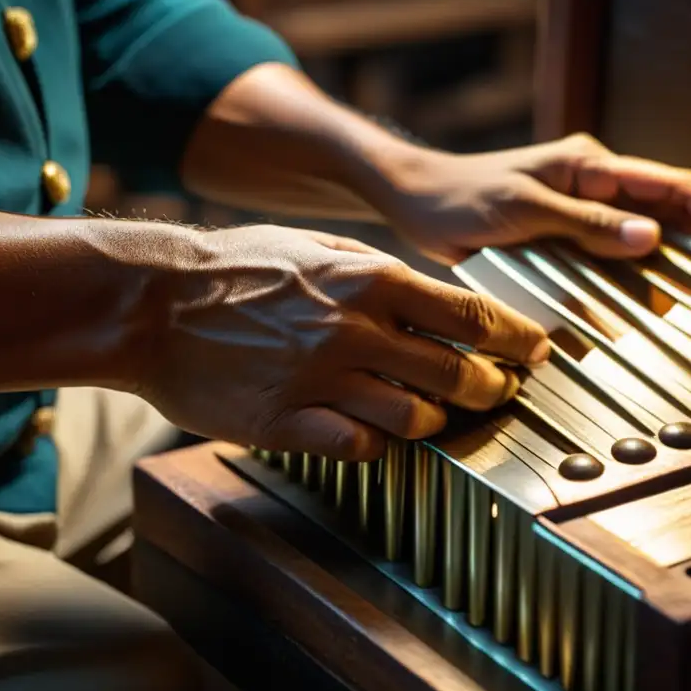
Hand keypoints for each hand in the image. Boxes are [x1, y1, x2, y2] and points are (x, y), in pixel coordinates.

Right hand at [137, 225, 547, 460]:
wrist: (154, 300)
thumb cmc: (239, 266)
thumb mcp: (320, 244)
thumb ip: (381, 272)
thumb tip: (434, 296)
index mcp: (372, 279)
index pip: (473, 315)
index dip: (517, 340)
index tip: (537, 352)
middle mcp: (357, 330)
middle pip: (459, 372)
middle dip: (494, 388)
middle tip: (501, 392)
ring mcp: (322, 379)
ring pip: (418, 417)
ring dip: (439, 421)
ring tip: (438, 417)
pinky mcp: (285, 421)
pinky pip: (359, 446)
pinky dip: (379, 444)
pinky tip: (376, 433)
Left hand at [379, 133, 690, 265]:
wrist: (418, 199)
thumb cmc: (462, 196)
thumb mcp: (524, 209)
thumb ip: (587, 223)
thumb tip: (653, 237)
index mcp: (591, 165)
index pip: (673, 185)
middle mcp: (595, 182)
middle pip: (672, 206)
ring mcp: (583, 206)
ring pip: (650, 228)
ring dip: (685, 253)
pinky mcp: (567, 229)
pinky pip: (618, 246)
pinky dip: (645, 266)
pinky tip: (662, 288)